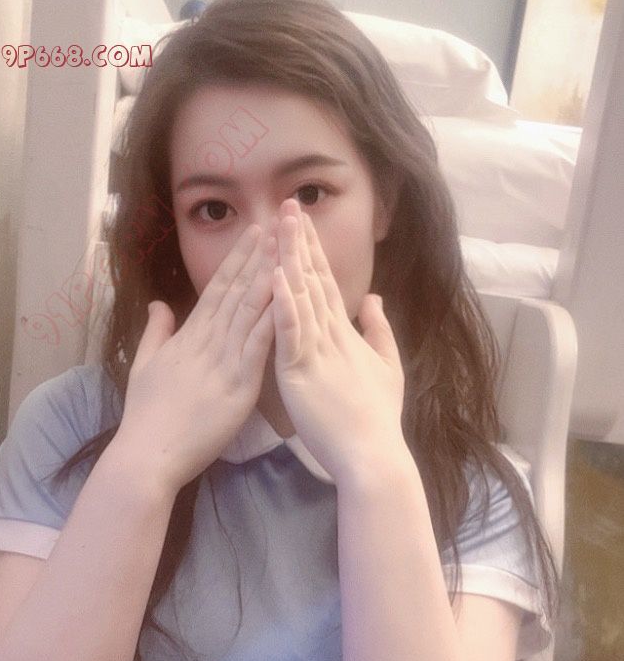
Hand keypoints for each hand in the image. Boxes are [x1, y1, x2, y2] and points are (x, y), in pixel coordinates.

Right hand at [113, 223, 277, 494]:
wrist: (147, 454)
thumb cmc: (146, 416)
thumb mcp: (144, 365)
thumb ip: (155, 332)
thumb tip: (159, 304)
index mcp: (189, 336)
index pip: (218, 289)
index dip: (238, 259)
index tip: (256, 232)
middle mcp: (208, 341)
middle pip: (239, 290)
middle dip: (261, 254)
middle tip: (282, 222)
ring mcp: (224, 361)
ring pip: (251, 310)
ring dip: (272, 275)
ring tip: (290, 245)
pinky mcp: (238, 385)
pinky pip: (260, 346)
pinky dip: (275, 319)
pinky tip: (291, 296)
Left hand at [270, 199, 406, 483]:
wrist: (373, 455)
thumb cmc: (377, 417)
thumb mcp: (386, 367)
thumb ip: (378, 330)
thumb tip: (372, 298)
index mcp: (344, 334)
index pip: (325, 283)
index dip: (312, 251)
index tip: (301, 221)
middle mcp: (330, 335)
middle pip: (313, 281)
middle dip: (300, 242)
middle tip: (287, 204)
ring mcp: (316, 352)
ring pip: (301, 299)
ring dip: (289, 260)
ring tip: (279, 226)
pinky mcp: (302, 373)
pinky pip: (291, 334)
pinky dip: (283, 305)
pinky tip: (274, 277)